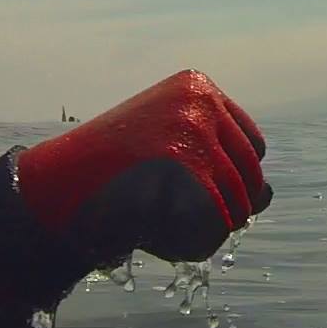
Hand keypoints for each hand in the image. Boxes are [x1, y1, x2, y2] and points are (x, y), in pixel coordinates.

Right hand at [0, 70, 271, 308]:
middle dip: (228, 204)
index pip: (251, 143)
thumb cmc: (110, 174)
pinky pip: (220, 220)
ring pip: (238, 200)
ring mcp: (195, 130)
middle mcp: (200, 101)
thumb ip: (220, 170)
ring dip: (210, 225)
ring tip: (165, 225)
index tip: (206, 193)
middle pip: (250, 173)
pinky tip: (163, 238)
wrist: (58, 186)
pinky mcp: (188, 164)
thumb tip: (269, 195)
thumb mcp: (168, 156)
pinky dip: (199, 240)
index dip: (235, 177)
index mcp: (196, 87)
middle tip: (184, 219)